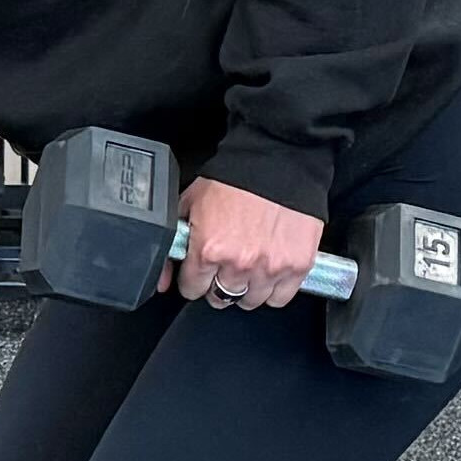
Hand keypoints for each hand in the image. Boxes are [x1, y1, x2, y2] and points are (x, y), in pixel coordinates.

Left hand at [163, 177, 325, 309]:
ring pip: (250, 301)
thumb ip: (173, 243)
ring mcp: (269, 268)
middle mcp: (238, 263)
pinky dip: (274, 288)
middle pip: (220, 298)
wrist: (278, 160)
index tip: (200, 271)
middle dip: (218, 283)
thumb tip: (163, 279)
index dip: (194, 278)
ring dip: (247, 287)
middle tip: (225, 265)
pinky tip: (269, 270)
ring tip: (249, 265)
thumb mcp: (190, 204)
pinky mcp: (296, 266)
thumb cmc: (235, 178)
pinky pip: (280, 298)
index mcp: (209, 249)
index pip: (192, 289)